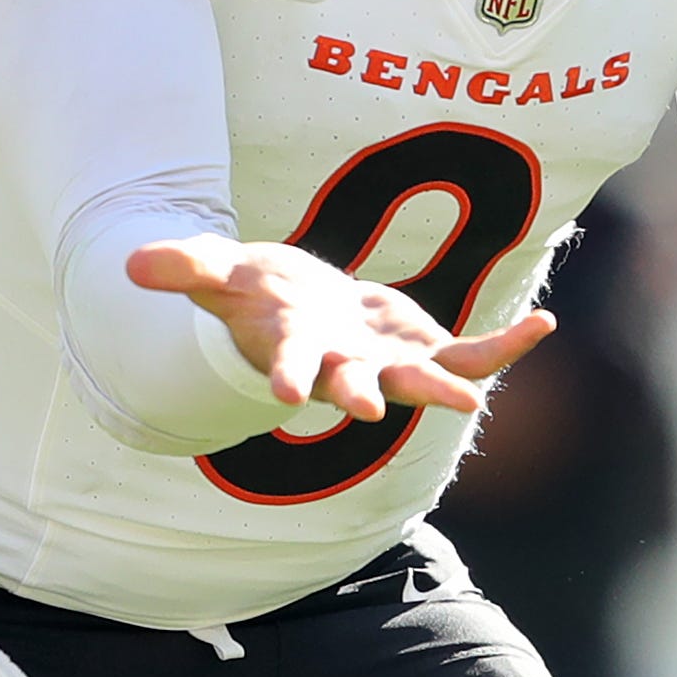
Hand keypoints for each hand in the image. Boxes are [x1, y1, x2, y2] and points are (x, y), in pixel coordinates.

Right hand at [128, 234, 554, 423]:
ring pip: (424, 379)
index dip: (289, 373)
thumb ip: (185, 268)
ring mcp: (387, 364)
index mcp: (294, 348)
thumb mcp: (218, 273)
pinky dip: (504, 347)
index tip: (288, 393)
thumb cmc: (255, 293)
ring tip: (475, 396)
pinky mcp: (423, 351)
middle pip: (356, 383)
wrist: (299, 309)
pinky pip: (471, 352)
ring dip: (451, 384)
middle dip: (364, 394)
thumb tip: (133, 263)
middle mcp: (343, 366)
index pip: (289, 365)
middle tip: (370, 413)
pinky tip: (543, 327)